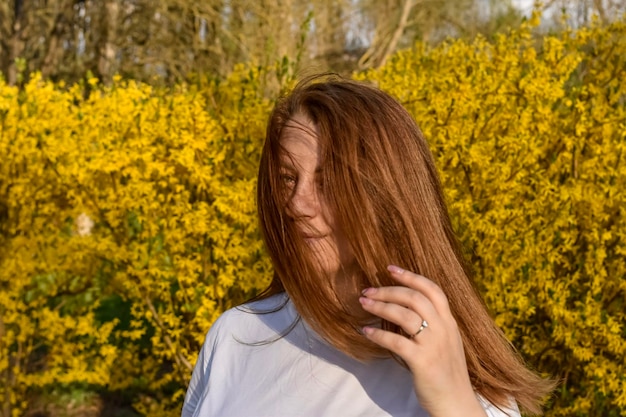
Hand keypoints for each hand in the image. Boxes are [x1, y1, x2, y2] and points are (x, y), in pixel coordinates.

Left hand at [359, 265, 486, 416]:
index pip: (432, 289)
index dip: (410, 276)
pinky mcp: (422, 361)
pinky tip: (365, 332)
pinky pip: (395, 342)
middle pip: (413, 298)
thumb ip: (432, 323)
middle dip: (388, 290)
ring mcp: (434, 344)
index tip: (390, 268)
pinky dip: (377, 335)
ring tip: (363, 304)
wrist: (456, 403)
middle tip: (368, 291)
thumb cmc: (446, 372)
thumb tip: (403, 306)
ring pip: (403, 315)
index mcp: (449, 322)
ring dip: (380, 307)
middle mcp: (443, 329)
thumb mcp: (445, 341)